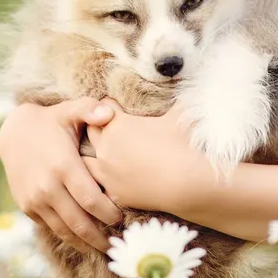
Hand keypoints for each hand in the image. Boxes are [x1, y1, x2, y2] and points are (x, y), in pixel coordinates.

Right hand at [0, 98, 122, 253]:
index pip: (91, 200)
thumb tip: (109, 112)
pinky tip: (84, 240)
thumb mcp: (69, 110)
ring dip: (85, 243)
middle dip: (101, 238)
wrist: (13, 133)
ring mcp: (35, 199)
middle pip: (79, 222)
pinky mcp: (27, 207)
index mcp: (63, 165)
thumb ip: (90, 109)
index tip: (123, 220)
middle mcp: (47, 187)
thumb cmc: (51, 121)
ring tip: (105, 249)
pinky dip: (68, 236)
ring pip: (64, 230)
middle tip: (120, 246)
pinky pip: (50, 227)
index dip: (109, 214)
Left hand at [83, 99, 212, 214]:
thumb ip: (175, 96)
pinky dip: (104, 179)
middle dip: (99, 128)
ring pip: (87, 162)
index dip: (111, 105)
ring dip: (95, 155)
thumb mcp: (179, 112)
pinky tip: (114, 178)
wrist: (190, 183)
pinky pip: (99, 184)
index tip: (117, 106)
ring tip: (108, 154)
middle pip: (91, 132)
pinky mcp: (114, 195)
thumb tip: (183, 82)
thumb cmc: (185, 144)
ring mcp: (107, 175)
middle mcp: (105, 149)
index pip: (103, 106)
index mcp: (117, 125)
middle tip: (111, 128)